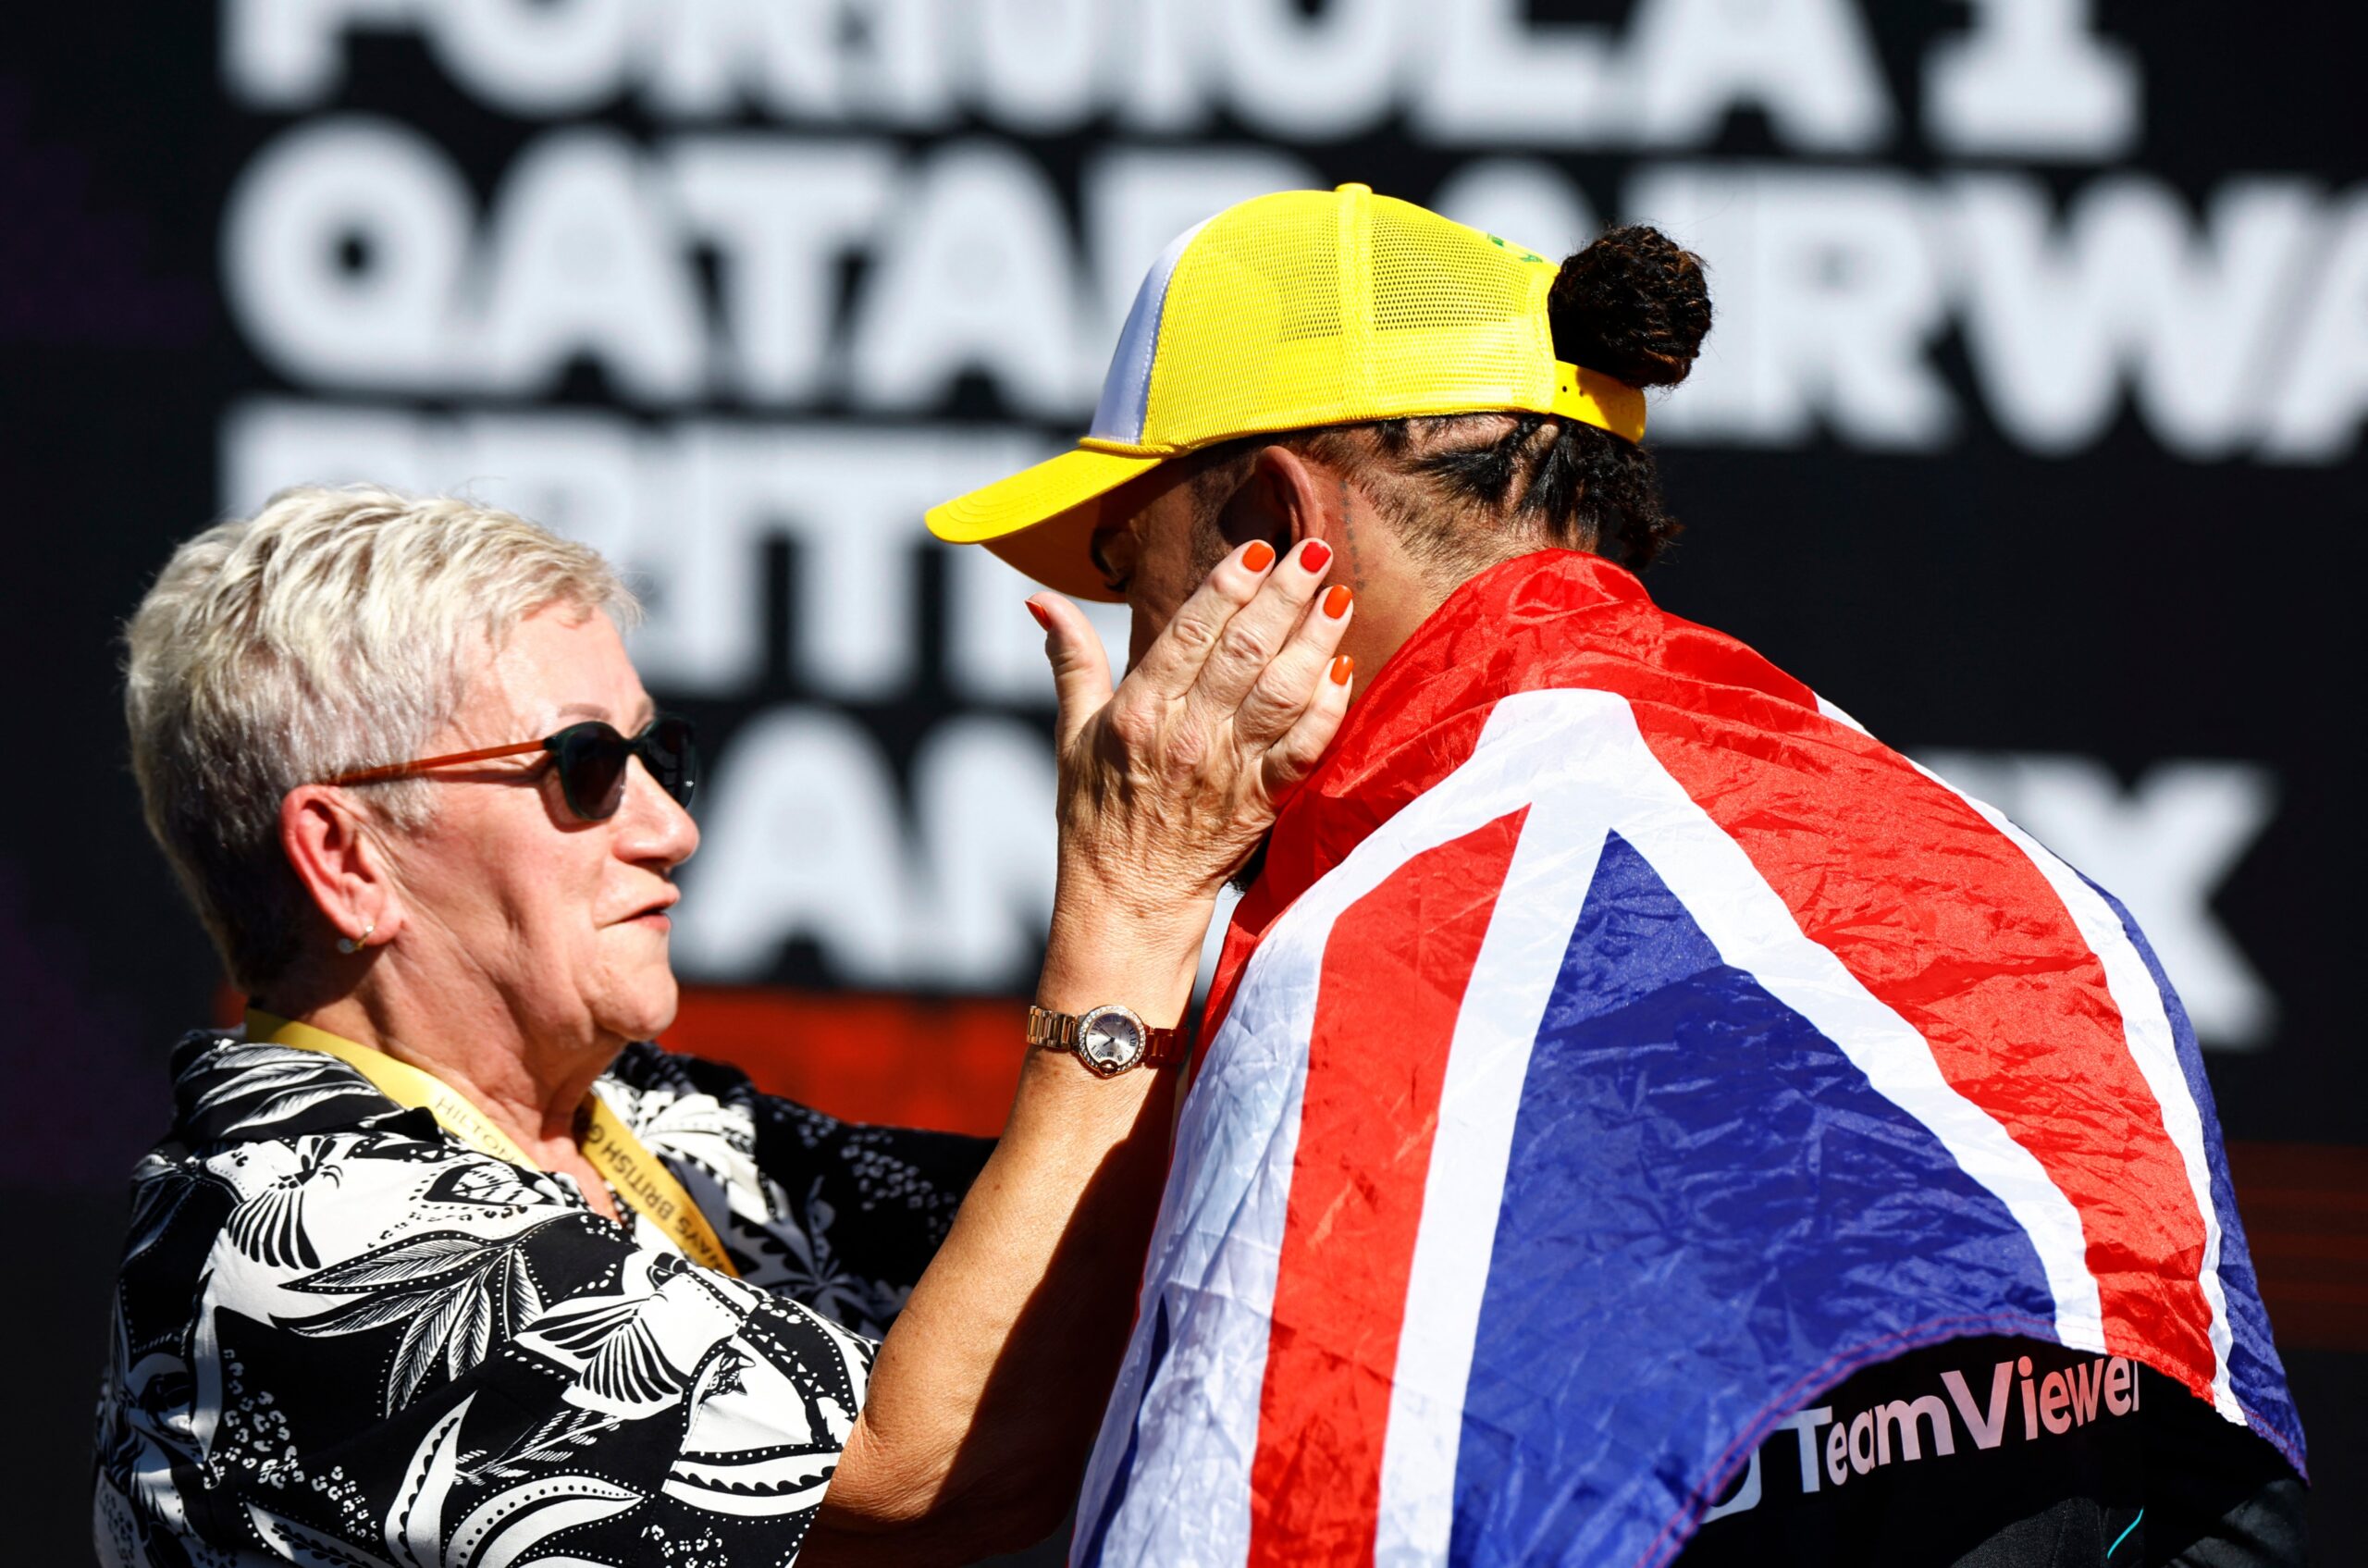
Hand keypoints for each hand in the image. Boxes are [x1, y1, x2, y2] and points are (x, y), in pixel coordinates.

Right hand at [1031, 539, 1352, 950]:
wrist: (1126, 901)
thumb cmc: (1097, 816)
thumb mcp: (1070, 734)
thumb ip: (1069, 661)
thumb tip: (1040, 599)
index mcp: (1138, 712)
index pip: (1189, 633)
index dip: (1227, 586)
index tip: (1256, 548)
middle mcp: (1185, 735)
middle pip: (1243, 651)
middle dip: (1282, 595)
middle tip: (1313, 550)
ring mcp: (1227, 770)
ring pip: (1281, 691)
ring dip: (1313, 640)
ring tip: (1337, 595)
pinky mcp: (1260, 803)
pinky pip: (1303, 749)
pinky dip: (1326, 710)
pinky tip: (1342, 671)